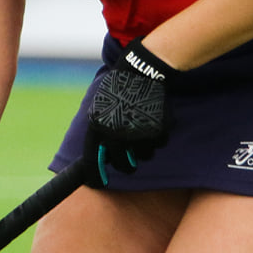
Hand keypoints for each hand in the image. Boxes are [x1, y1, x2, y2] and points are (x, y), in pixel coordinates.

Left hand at [81, 40, 175, 187]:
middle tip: (130, 161)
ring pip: (145, 156)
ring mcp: (139, 133)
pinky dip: (158, 137)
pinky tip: (154, 120)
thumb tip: (101, 157)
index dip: (96, 176)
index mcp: (98, 128)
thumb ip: (99, 131)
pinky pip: (160, 144)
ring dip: (144, 148)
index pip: (92, 160)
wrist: (143, 70)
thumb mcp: (100, 107)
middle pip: (123, 165)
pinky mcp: (158, 129)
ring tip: (142, 128)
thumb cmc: (119, 88)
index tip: (101, 183)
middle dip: (127, 165)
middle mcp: (117, 134)